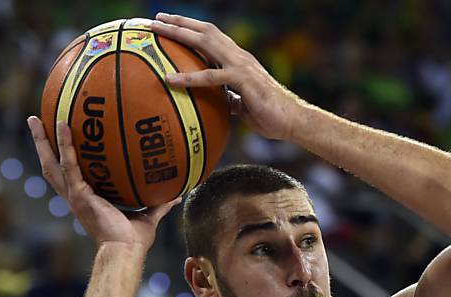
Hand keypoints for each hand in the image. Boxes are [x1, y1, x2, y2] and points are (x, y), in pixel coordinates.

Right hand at [27, 116, 178, 251]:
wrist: (126, 251)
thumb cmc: (134, 241)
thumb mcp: (148, 217)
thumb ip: (160, 203)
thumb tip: (177, 194)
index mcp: (86, 200)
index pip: (69, 174)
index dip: (63, 158)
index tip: (61, 142)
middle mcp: (75, 196)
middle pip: (51, 165)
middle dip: (42, 144)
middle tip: (34, 121)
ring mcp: (74, 195)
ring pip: (52, 162)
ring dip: (42, 140)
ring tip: (35, 118)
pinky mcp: (79, 195)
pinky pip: (69, 165)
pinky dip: (66, 145)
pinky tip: (64, 126)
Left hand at [150, 13, 305, 140]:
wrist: (294, 121)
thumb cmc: (271, 116)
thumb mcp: (245, 104)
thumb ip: (232, 99)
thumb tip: (223, 102)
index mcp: (239, 60)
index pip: (212, 37)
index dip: (191, 28)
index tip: (170, 25)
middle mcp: (239, 57)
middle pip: (205, 31)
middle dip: (179, 23)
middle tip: (155, 20)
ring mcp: (241, 66)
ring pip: (205, 42)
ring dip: (179, 35)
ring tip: (157, 33)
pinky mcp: (243, 80)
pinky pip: (211, 76)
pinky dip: (189, 76)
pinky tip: (170, 78)